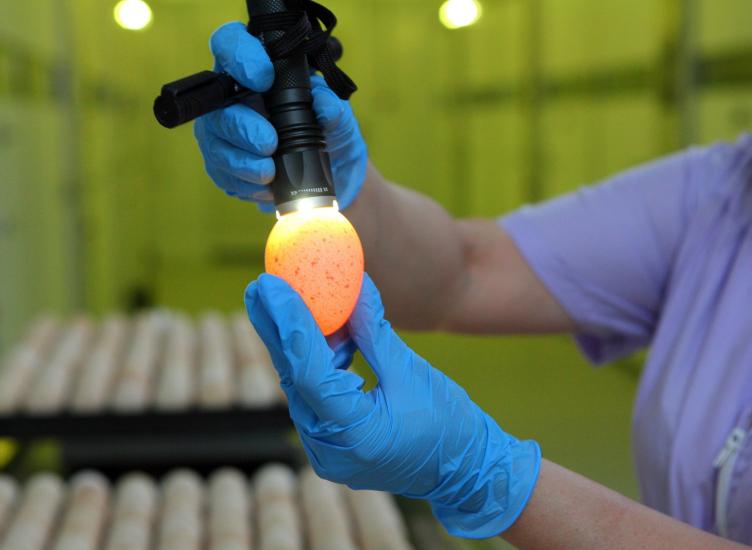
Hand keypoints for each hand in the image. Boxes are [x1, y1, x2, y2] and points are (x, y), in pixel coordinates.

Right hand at [193, 22, 367, 211]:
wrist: (329, 173)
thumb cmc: (327, 130)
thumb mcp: (339, 117)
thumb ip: (333, 108)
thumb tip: (325, 106)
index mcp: (255, 69)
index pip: (230, 45)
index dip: (240, 56)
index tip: (264, 77)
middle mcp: (231, 96)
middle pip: (218, 104)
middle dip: (243, 126)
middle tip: (269, 142)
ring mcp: (222, 131)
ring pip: (215, 142)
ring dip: (241, 161)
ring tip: (268, 172)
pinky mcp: (222, 164)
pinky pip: (222, 174)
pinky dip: (244, 184)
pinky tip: (264, 187)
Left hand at [244, 273, 540, 538]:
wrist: (466, 473)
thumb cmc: (450, 425)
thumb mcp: (412, 373)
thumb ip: (374, 333)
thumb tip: (353, 288)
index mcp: (355, 434)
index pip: (309, 372)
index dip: (289, 324)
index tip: (270, 285)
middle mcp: (330, 449)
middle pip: (294, 378)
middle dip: (276, 328)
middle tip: (258, 286)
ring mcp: (328, 452)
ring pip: (301, 386)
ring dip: (295, 343)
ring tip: (283, 298)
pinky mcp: (333, 445)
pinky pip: (314, 397)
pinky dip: (316, 363)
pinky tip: (322, 332)